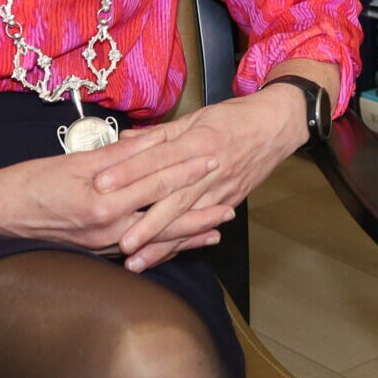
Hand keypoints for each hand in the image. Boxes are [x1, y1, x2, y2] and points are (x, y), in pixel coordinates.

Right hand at [0, 131, 224, 256]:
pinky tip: (179, 245)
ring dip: (188, 234)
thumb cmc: (28, 182)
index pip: (156, 184)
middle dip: (200, 212)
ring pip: (154, 238)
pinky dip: (162, 246)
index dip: (187, 170)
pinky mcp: (95, 252)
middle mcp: (107, 228)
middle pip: (165, 219)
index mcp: (102, 201)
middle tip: (232, 203)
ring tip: (218, 229)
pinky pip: (137, 249)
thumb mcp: (74, 162)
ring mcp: (102, 245)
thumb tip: (154, 141)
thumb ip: (118, 156)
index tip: (214, 157)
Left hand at [90, 87, 307, 269]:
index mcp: (199, 142)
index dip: (129, 172)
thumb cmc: (235, 117)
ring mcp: (221, 189)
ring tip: (135, 260)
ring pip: (186, 220)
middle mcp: (210, 170)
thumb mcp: (196, 117)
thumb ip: (159, 134)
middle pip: (172, 198)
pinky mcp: (229, 202)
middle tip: (118, 240)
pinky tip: (162, 256)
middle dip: (143, 222)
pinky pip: (201, 226)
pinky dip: (181, 244)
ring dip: (160, 242)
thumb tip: (124, 141)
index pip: (158, 159)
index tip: (101, 184)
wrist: (276, 126)